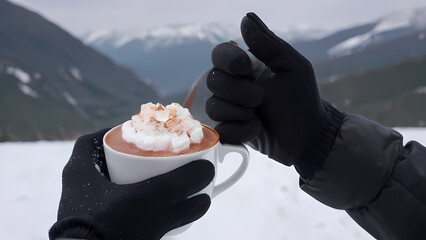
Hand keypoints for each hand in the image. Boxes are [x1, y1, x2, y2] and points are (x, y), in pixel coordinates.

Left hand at [49, 129, 213, 239]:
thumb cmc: (109, 227)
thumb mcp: (147, 199)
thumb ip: (178, 183)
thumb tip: (207, 170)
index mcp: (80, 173)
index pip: (92, 142)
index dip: (113, 134)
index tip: (135, 132)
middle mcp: (84, 192)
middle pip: (112, 167)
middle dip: (138, 162)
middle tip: (162, 158)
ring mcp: (94, 215)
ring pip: (124, 193)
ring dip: (150, 187)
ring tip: (175, 185)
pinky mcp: (107, 233)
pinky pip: (131, 216)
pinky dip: (152, 212)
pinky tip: (173, 214)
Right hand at [205, 13, 343, 178]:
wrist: (309, 136)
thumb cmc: (302, 98)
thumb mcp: (290, 66)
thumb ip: (267, 42)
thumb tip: (245, 18)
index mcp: (246, 68)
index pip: (219, 54)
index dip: (227, 60)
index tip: (246, 68)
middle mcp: (234, 87)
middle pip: (213, 81)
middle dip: (239, 91)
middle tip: (261, 97)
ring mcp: (231, 110)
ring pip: (213, 107)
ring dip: (240, 112)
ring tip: (260, 116)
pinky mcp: (231, 132)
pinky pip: (221, 131)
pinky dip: (241, 131)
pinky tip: (257, 130)